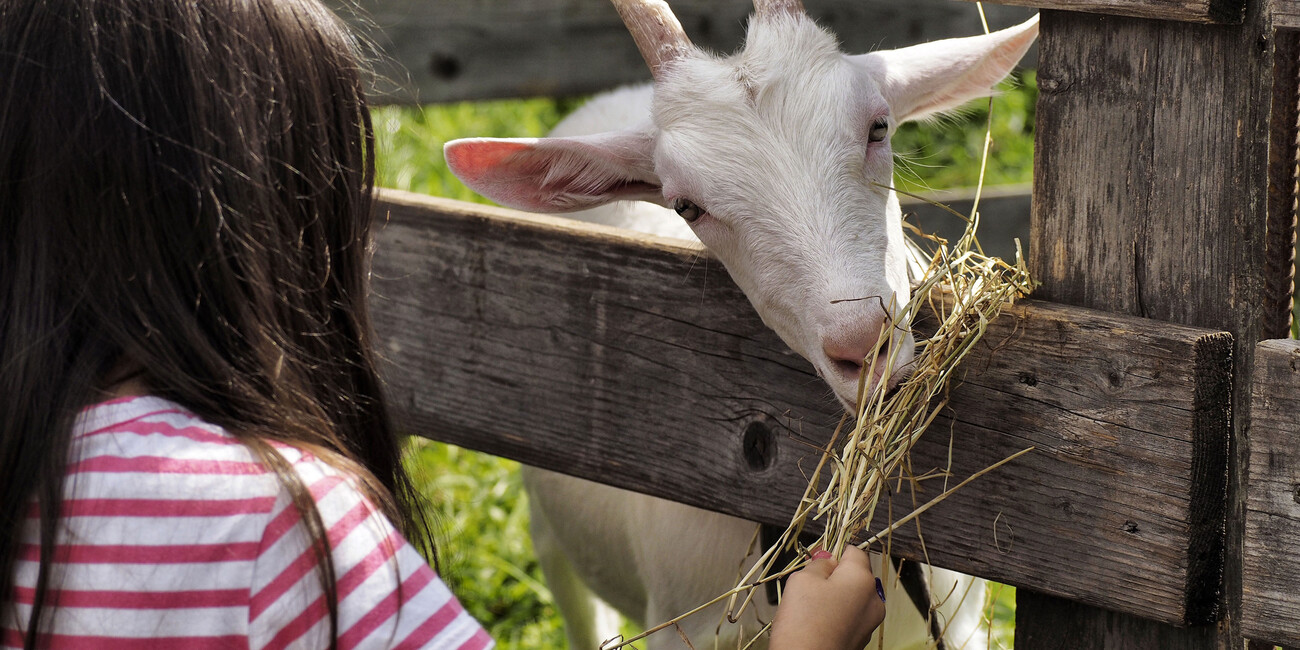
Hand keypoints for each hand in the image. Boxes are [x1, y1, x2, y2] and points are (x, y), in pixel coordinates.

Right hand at [769, 545, 885, 649]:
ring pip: (851, 597)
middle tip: (807, 586)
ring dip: (833, 597)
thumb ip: (818, 563)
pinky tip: (816, 624)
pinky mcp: (861, 639)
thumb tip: (828, 560)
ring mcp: (869, 622)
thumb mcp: (802, 580)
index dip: (833, 550)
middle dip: (832, 576)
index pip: (853, 551)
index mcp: (862, 579)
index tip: (815, 558)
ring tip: (808, 609)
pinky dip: (834, 616)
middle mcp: (873, 600)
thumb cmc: (803, 623)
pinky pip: (849, 617)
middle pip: (853, 575)